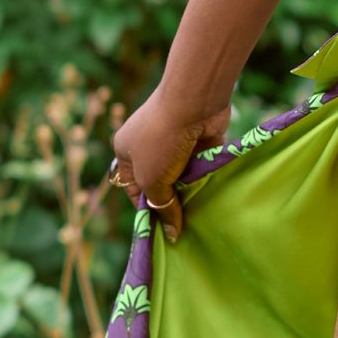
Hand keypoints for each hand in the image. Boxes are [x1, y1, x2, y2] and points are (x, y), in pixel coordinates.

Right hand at [109, 81, 233, 243]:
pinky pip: (199, 167)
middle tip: (182, 228)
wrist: (193, 102)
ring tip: (198, 215)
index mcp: (126, 151)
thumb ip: (162, 207)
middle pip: (158, 183)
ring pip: (180, 177)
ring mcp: (174, 142)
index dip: (147, 209)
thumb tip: (172, 235)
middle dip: (170, 203)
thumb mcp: (153, 180)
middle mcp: (147, 145)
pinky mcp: (197, 140)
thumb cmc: (162, 141)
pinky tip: (211, 195)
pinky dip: (203, 179)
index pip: (133, 189)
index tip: (161, 230)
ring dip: (188, 192)